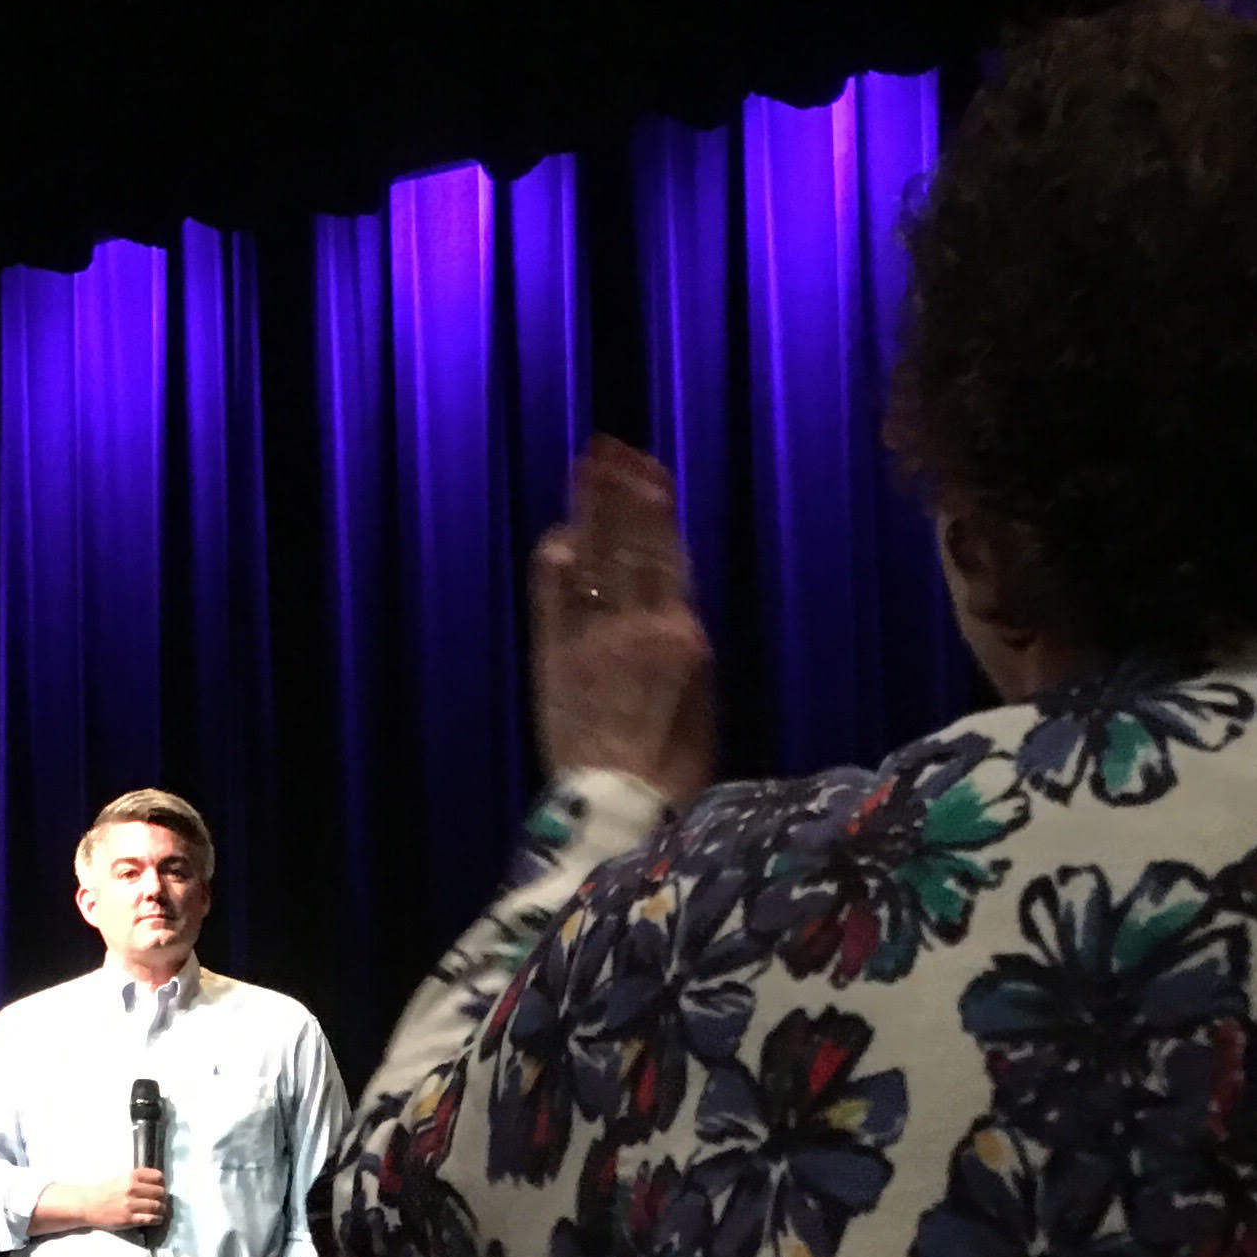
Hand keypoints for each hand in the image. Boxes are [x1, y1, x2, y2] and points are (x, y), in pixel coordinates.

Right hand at [40, 1171, 169, 1236]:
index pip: (158, 1177)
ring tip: (160, 1211)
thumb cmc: (106, 1191)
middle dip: (163, 1197)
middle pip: (160, 1192)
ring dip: (162, 1210)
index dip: (162, 1183)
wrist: (89, 1205)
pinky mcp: (129, 1218)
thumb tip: (159, 1180)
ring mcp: (131, 1204)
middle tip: (161, 1201)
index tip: (161, 1188)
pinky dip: (157, 1219)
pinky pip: (151, 1219)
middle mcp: (132, 1189)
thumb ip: (139, 1177)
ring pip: (158, 1206)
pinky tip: (157, 1219)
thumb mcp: (122, 1177)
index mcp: (131, 1176)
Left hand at [531, 436, 716, 805]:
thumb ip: (683, 642)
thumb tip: (671, 601)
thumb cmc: (673, 768)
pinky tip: (559, 534)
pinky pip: (554, 595)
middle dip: (618, 490)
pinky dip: (558, 561)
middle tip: (607, 445)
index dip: (654, 505)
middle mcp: (637, 625)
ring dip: (589, 508)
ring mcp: (591, 637)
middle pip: (628, 542)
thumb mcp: (701, 701)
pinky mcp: (554, 657)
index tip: (647, 466)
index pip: (668, 553)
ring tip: (587, 466)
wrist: (619, 811)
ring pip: (593, 556)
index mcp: (683, 636)